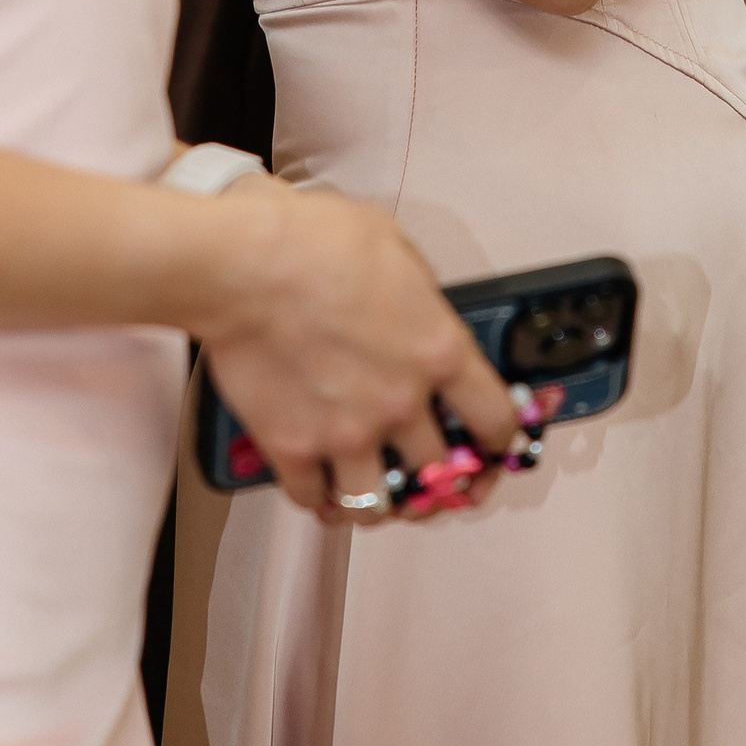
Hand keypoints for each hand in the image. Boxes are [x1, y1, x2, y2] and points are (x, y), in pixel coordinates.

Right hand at [195, 179, 518, 525]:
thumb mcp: (396, 249)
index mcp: (438, 351)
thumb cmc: (315, 241)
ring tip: (372, 485)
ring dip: (380, 498)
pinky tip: (319, 481)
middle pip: (441, 471)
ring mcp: (347, 434)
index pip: (496, 420)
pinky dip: (318, 496)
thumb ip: (420, 298)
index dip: (500, 439)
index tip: (493, 444)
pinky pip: (314, 499)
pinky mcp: (293, 448)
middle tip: (426, 468)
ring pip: (380, 504)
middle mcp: (401, 403)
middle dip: (438, 472)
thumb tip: (420, 316)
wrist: (245, 263)